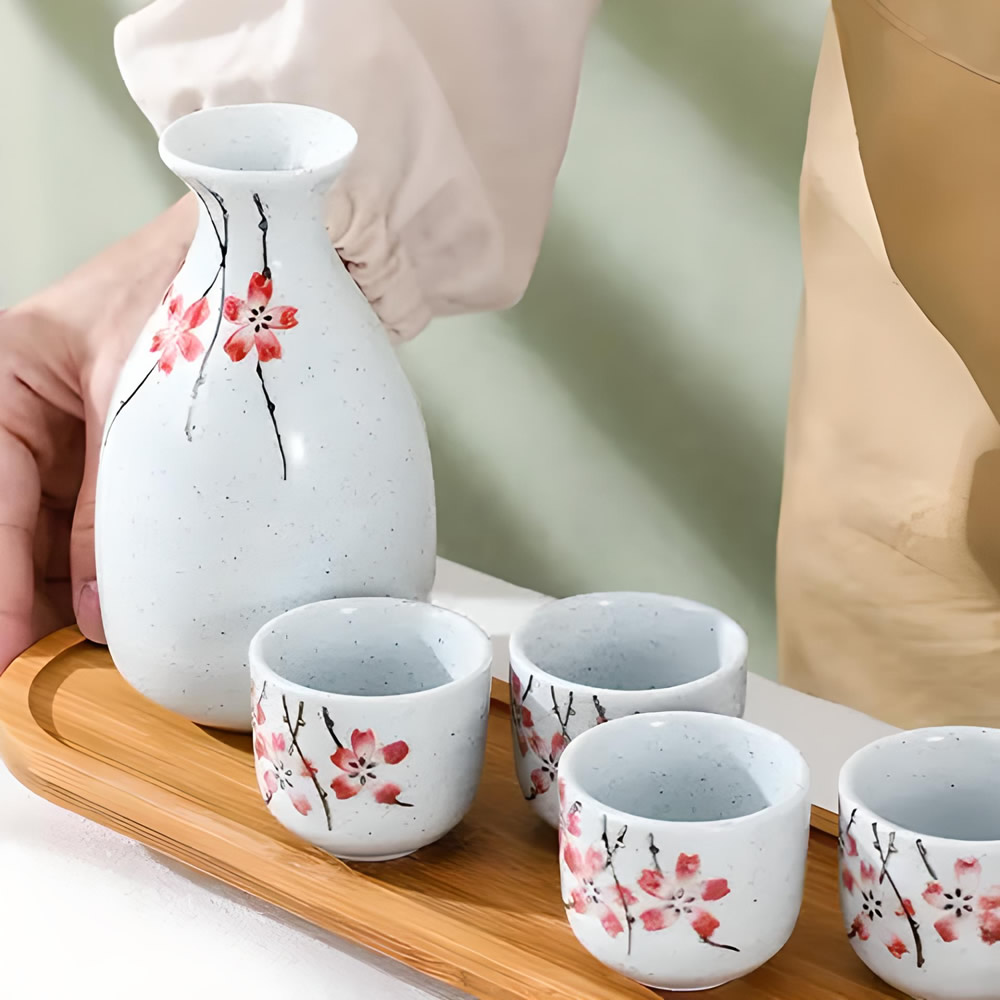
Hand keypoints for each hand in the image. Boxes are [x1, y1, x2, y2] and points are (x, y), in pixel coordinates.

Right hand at [0, 197, 196, 671]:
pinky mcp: (123, 455)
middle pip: (9, 519)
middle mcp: (31, 410)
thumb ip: (114, 506)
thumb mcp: (144, 400)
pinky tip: (109, 609)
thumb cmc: (198, 289)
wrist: (270, 261)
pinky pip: (92, 520)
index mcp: (8, 375)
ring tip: (70, 652)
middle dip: (18, 588)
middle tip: (30, 661)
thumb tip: (94, 609)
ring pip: (45, 530)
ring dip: (54, 588)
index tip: (3, 647)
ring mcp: (77, 436)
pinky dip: (95, 565)